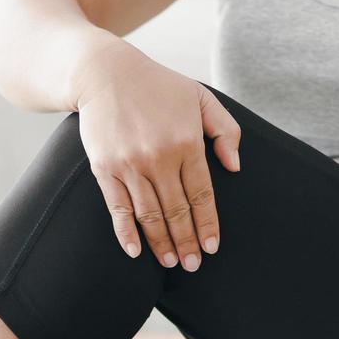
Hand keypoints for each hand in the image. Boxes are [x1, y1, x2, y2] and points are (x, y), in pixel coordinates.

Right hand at [72, 40, 240, 270]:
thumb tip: (234, 167)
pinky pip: (118, 208)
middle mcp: (159, 157)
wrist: (105, 72)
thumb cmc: (158, 86)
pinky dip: (126, 232)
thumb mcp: (201, 98)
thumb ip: (225, 130)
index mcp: (186, 142)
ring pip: (150, 214)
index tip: (212, 247)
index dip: (208, 224)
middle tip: (194, 265)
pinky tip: (136, 251)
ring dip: (162, 243)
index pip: (202, 195)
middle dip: (187, 242)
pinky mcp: (104, 168)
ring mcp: (130, 164)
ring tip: (172, 263)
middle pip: (177, 211)